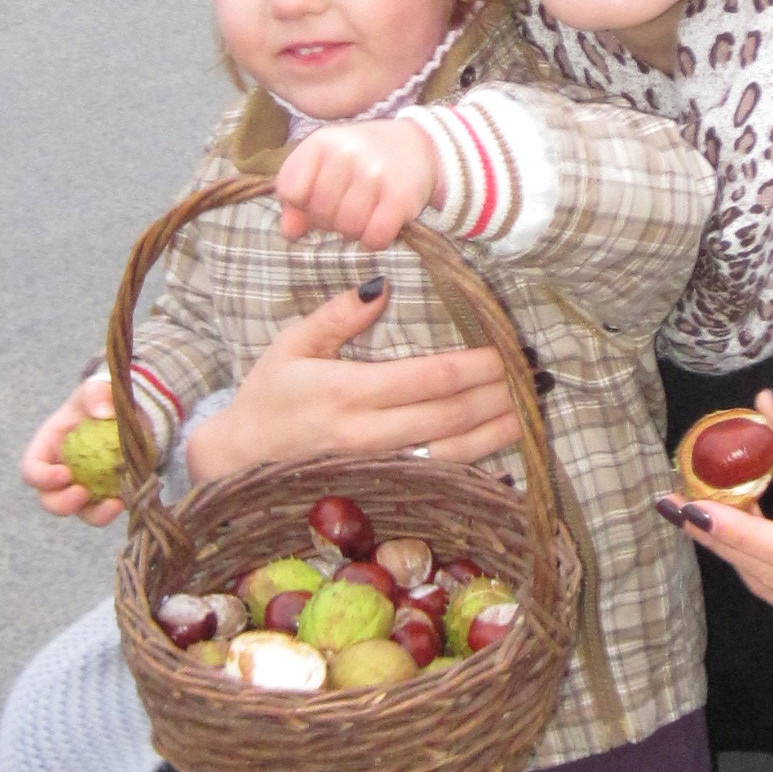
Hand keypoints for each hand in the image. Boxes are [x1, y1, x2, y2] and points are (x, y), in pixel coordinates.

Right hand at [21, 377, 123, 526]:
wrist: (133, 412)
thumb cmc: (104, 399)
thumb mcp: (98, 389)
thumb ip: (97, 393)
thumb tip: (103, 412)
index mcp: (48, 449)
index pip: (32, 469)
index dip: (42, 477)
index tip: (64, 473)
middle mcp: (61, 473)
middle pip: (50, 499)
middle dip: (62, 503)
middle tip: (82, 494)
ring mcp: (84, 487)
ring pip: (81, 512)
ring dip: (94, 514)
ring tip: (113, 504)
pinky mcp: (107, 495)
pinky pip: (107, 510)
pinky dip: (115, 509)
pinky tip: (128, 500)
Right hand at [185, 280, 518, 482]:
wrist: (238, 463)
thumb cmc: (267, 397)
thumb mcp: (291, 345)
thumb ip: (338, 316)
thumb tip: (383, 285)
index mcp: (348, 393)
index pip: (428, 379)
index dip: (475, 365)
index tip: (507, 350)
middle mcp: (368, 435)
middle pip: (449, 416)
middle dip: (497, 396)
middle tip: (534, 376)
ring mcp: (376, 467)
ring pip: (449, 452)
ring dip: (494, 433)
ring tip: (530, 412)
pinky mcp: (379, 485)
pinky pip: (434, 475)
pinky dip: (471, 463)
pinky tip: (498, 449)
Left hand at [272, 117, 440, 250]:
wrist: (418, 145)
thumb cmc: (360, 159)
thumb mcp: (323, 165)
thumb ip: (296, 197)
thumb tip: (290, 232)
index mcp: (321, 142)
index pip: (292, 191)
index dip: (303, 205)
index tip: (318, 199)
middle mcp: (347, 153)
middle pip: (321, 214)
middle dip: (331, 221)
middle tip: (347, 208)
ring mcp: (375, 173)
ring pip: (348, 228)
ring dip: (355, 231)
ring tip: (365, 214)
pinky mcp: (402, 195)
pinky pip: (376, 237)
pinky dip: (376, 240)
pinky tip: (381, 225)